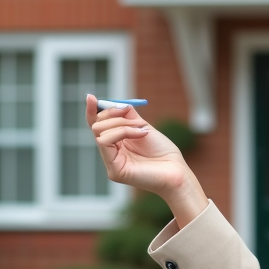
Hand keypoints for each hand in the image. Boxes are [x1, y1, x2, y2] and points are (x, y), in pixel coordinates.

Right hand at [85, 95, 207, 224]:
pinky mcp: (114, 171)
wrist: (177, 170)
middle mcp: (111, 154)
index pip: (97, 126)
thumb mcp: (143, 127)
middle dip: (113, 115)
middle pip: (96, 126)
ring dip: (122, 124)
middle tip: (133, 116)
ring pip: (100, 132)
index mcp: (117, 144)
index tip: (91, 97)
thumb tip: (115, 103)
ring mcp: (111, 163)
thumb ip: (128, 116)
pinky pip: (105, 142)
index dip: (92, 111)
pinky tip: (140, 134)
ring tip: (142, 128)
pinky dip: (122, 132)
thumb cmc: (164, 152)